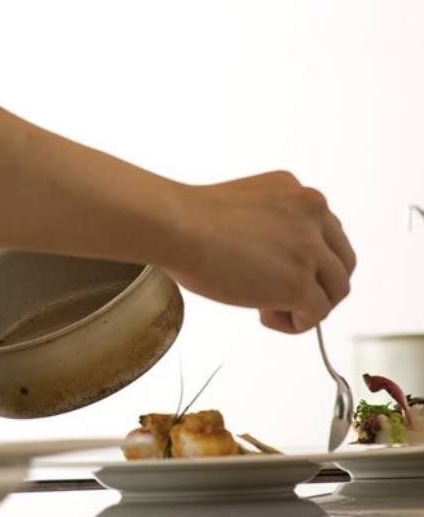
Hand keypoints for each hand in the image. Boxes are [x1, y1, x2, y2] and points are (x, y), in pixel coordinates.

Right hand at [165, 171, 355, 332]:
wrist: (175, 226)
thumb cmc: (189, 219)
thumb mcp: (246, 206)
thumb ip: (271, 224)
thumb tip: (274, 263)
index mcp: (298, 193)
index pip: (327, 234)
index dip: (306, 260)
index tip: (278, 271)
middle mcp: (313, 215)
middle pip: (340, 262)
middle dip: (315, 284)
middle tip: (279, 295)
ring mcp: (310, 250)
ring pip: (335, 290)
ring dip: (306, 304)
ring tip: (267, 307)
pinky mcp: (299, 283)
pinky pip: (316, 314)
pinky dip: (296, 323)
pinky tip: (266, 316)